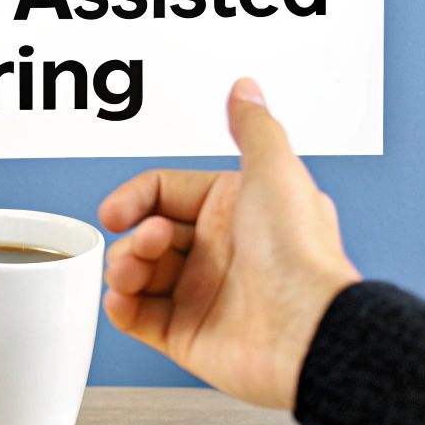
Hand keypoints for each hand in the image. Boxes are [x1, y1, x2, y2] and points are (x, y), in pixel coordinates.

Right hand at [97, 79, 361, 410]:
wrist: (307, 332)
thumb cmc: (298, 255)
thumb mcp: (275, 172)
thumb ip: (253, 126)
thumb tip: (245, 89)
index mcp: (234, 210)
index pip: (163, 192)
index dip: (135, 198)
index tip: (117, 211)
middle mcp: (216, 251)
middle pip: (145, 232)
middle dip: (134, 237)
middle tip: (155, 243)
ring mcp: (200, 294)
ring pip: (135, 272)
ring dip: (123, 268)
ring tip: (135, 274)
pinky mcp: (186, 334)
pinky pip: (134, 316)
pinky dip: (120, 306)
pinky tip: (124, 298)